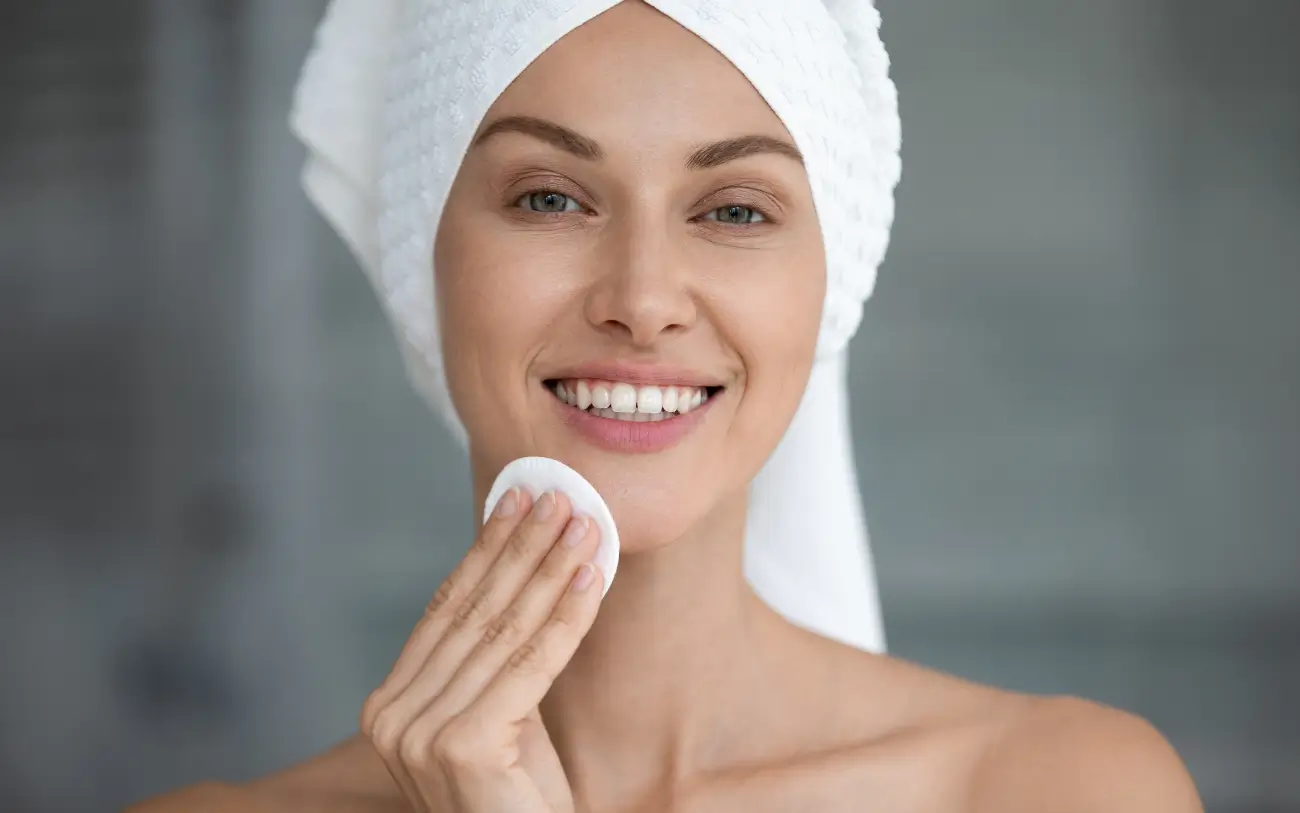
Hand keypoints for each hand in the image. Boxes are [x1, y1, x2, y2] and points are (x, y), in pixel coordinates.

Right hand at [361, 488, 603, 812]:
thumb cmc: (516, 795)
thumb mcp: (495, 713)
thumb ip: (490, 656)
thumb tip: (520, 564)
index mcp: (388, 705)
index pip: (446, 609)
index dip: (484, 550)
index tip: (516, 499)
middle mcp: (392, 719)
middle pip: (474, 613)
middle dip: (521, 547)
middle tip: (558, 496)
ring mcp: (421, 736)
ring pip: (504, 631)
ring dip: (551, 570)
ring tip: (584, 525)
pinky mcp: (464, 748)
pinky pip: (532, 664)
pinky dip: (567, 617)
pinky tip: (591, 578)